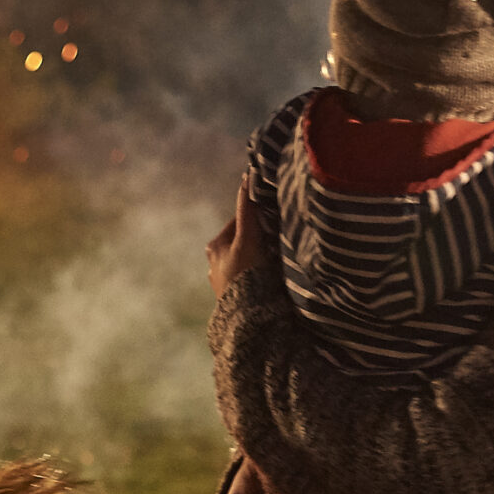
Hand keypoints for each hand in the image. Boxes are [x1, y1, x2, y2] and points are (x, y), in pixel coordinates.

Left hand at [205, 174, 272, 298]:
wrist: (247, 317)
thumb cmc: (247, 274)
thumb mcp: (248, 238)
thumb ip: (248, 210)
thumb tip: (246, 176)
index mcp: (214, 246)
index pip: (240, 222)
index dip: (259, 220)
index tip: (275, 221)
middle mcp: (214, 263)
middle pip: (243, 242)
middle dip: (259, 240)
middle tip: (279, 243)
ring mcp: (223, 282)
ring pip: (246, 261)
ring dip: (261, 260)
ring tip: (278, 263)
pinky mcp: (232, 299)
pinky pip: (249, 280)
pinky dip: (259, 277)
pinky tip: (271, 281)